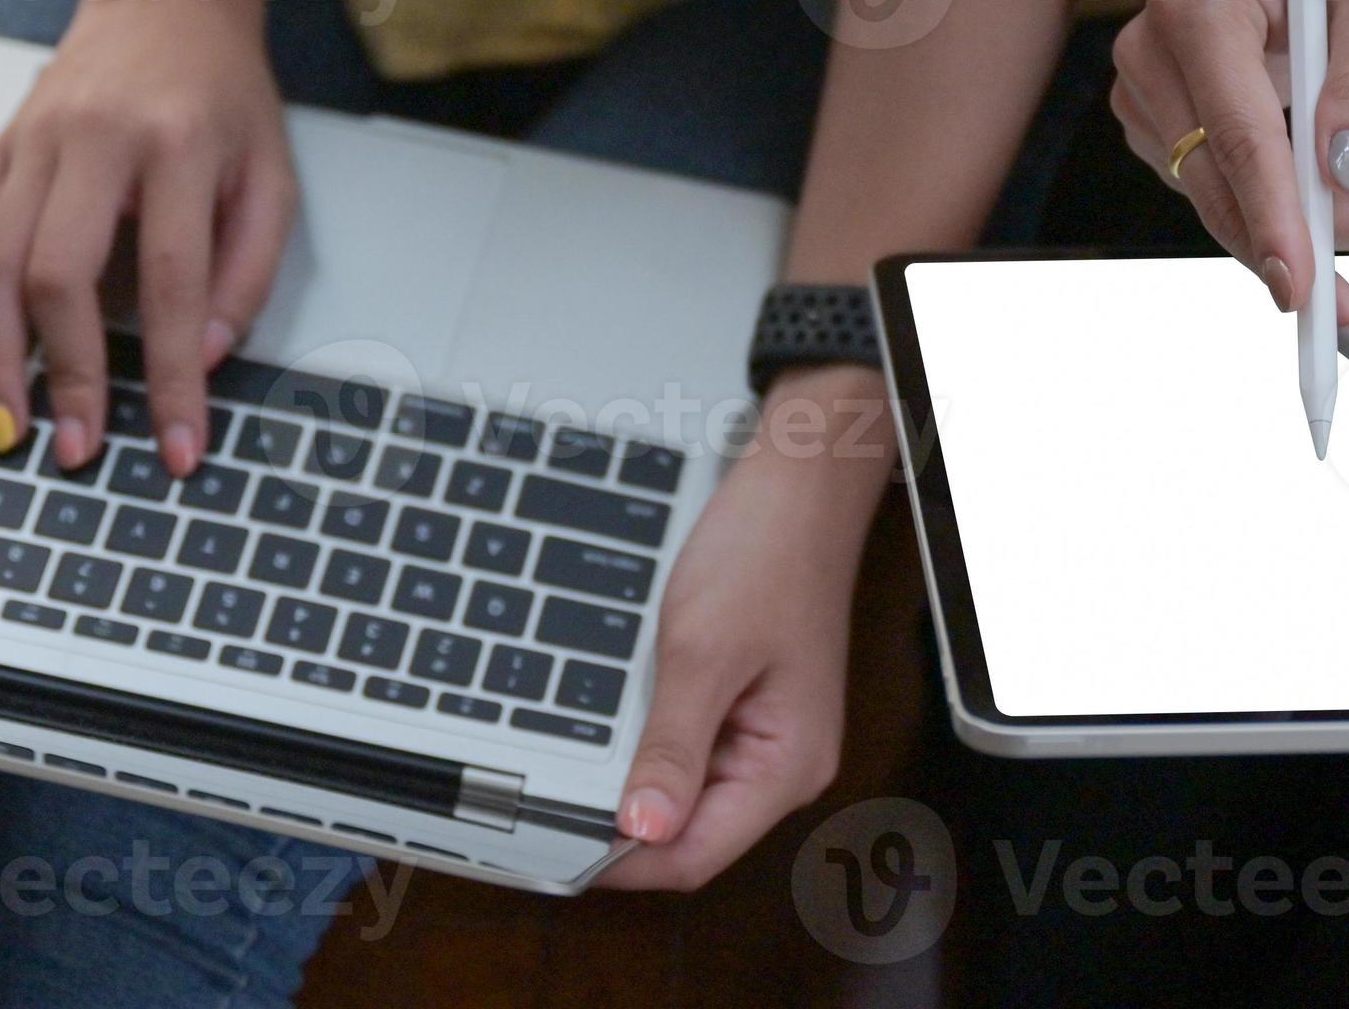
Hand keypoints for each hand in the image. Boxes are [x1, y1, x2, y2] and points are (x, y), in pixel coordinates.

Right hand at [0, 0, 293, 471]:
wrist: (165, 1)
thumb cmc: (227, 101)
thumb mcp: (272, 175)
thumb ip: (249, 269)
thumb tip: (204, 359)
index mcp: (178, 144)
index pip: (172, 279)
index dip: (172, 374)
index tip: (176, 449)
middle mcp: (94, 140)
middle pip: (59, 271)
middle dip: (66, 371)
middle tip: (75, 451)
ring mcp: (34, 142)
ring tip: (9, 427)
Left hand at [593, 418, 880, 889]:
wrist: (796, 486)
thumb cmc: (767, 554)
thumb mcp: (703, 653)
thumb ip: (672, 747)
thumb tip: (642, 829)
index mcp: (788, 766)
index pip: (695, 854)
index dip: (623, 861)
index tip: (557, 843)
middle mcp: (784, 764)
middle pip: (690, 832)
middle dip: (623, 824)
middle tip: (552, 800)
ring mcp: (767, 737)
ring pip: (687, 793)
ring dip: (635, 780)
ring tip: (580, 756)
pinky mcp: (748, 709)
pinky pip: (692, 750)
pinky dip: (650, 743)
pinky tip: (619, 720)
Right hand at [1110, 0, 1348, 355]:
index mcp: (1199, 5)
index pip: (1237, 134)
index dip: (1275, 220)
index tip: (1309, 293)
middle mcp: (1149, 53)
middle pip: (1224, 188)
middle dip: (1308, 252)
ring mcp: (1144, 96)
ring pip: (1221, 207)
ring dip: (1305, 241)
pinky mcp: (1159, 129)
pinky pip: (1220, 197)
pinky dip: (1281, 223)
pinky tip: (1342, 221)